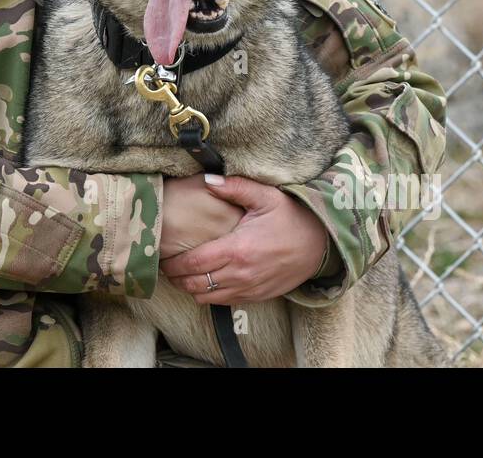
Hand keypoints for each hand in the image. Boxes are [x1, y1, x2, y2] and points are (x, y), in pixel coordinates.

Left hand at [160, 175, 328, 304]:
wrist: (320, 244)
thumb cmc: (291, 217)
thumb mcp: (265, 196)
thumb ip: (233, 187)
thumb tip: (207, 180)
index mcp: (237, 250)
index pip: (193, 264)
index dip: (173, 264)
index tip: (162, 256)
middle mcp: (240, 275)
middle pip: (194, 285)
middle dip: (176, 278)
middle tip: (166, 266)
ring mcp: (249, 289)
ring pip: (206, 298)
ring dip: (190, 288)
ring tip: (182, 273)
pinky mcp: (257, 297)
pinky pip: (224, 302)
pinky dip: (209, 295)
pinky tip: (205, 280)